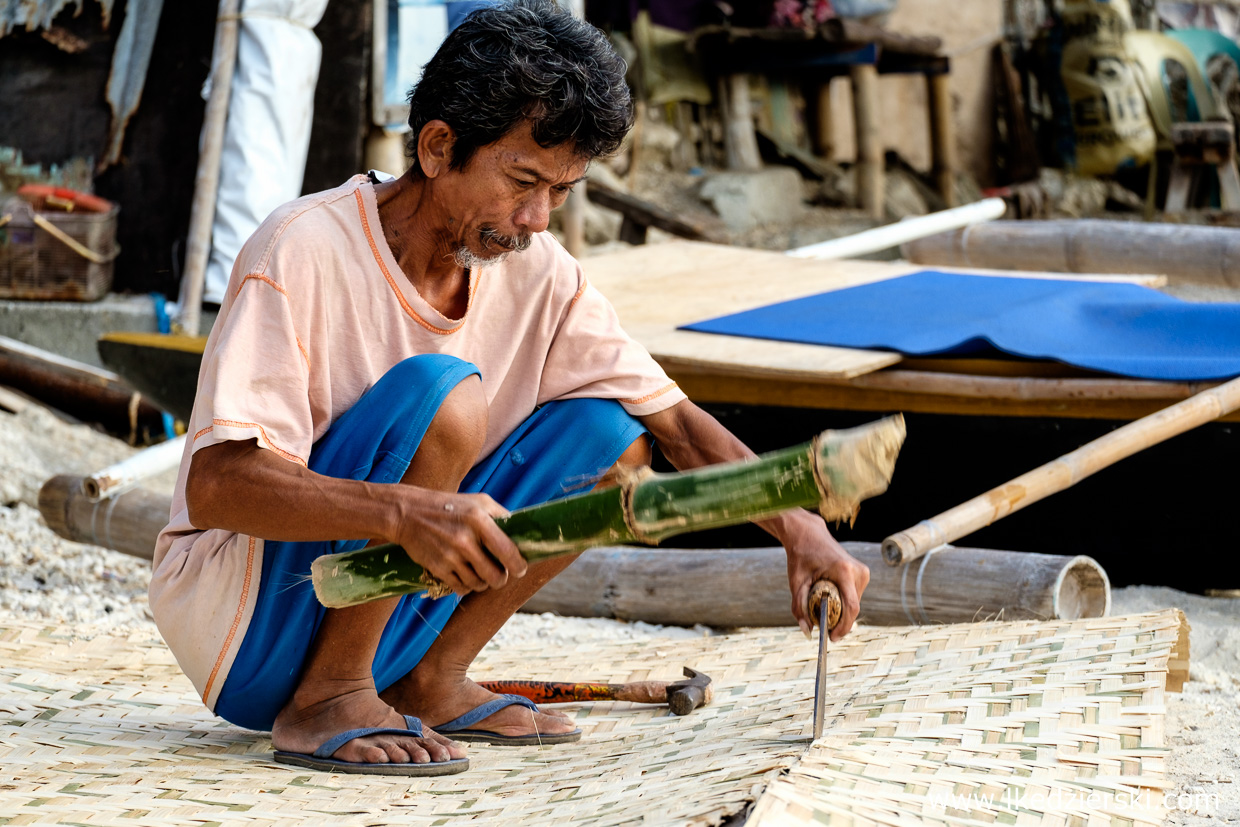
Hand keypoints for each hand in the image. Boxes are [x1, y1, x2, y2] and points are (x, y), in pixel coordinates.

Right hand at [393, 489, 525, 594]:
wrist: (408, 513)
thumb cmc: (448, 505)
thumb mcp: (478, 501)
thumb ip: (501, 515)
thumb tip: (522, 532)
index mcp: (479, 520)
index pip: (508, 552)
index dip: (518, 566)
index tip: (520, 569)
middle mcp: (465, 539)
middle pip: (495, 576)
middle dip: (501, 579)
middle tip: (499, 574)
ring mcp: (450, 555)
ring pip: (478, 584)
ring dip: (483, 583)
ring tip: (481, 573)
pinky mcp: (437, 567)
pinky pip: (460, 588)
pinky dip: (466, 586)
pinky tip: (466, 576)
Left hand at [781, 513, 869, 640]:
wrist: (808, 535)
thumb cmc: (801, 556)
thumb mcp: (796, 583)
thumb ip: (799, 607)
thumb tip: (807, 631)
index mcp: (844, 571)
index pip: (851, 606)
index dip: (844, 626)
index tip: (832, 637)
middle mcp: (858, 571)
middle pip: (853, 607)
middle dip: (839, 621)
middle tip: (823, 627)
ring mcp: (863, 572)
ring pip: (855, 603)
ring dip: (841, 611)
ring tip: (823, 608)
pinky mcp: (862, 573)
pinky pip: (854, 596)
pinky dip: (843, 602)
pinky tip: (830, 599)